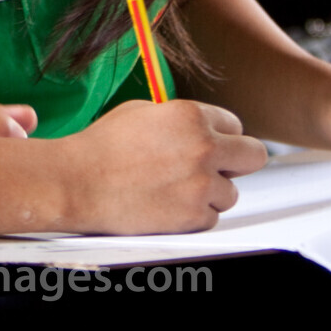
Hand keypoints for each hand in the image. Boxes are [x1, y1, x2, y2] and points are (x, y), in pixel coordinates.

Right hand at [56, 99, 267, 234]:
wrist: (76, 182)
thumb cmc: (101, 147)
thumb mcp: (142, 112)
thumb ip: (180, 119)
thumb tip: (199, 127)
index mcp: (192, 116)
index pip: (235, 125)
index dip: (221, 135)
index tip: (212, 144)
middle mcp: (203, 148)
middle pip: (254, 156)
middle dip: (236, 162)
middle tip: (216, 168)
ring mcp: (201, 185)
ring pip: (231, 193)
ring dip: (211, 192)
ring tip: (177, 189)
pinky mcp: (193, 217)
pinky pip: (212, 218)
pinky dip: (195, 215)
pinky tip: (169, 205)